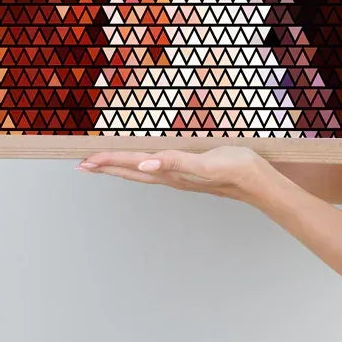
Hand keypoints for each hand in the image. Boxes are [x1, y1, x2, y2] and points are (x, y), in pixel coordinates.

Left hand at [77, 146, 279, 204]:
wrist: (258, 182)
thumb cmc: (235, 169)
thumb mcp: (205, 162)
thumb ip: (175, 162)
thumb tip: (144, 164)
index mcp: (171, 172)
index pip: (132, 165)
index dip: (108, 161)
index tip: (85, 160)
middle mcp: (171, 177)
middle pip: (130, 173)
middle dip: (105, 168)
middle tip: (82, 166)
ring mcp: (180, 178)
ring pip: (141, 173)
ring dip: (120, 169)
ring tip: (103, 167)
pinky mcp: (189, 175)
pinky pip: (156, 170)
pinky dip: (141, 167)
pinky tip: (143, 165)